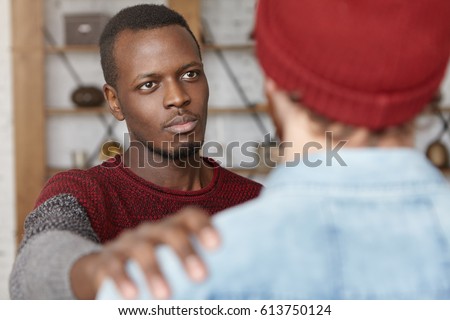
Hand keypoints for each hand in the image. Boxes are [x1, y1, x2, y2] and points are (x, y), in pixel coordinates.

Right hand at [70, 206, 219, 298]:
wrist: (106, 268)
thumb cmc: (155, 267)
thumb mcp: (173, 263)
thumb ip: (194, 267)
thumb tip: (234, 287)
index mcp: (172, 228)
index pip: (190, 217)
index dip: (204, 227)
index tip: (217, 246)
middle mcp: (152, 231)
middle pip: (170, 232)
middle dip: (185, 253)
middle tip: (201, 277)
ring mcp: (127, 243)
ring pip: (142, 250)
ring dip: (154, 272)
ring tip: (165, 296)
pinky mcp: (105, 260)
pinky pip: (113, 266)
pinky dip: (122, 280)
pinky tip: (132, 297)